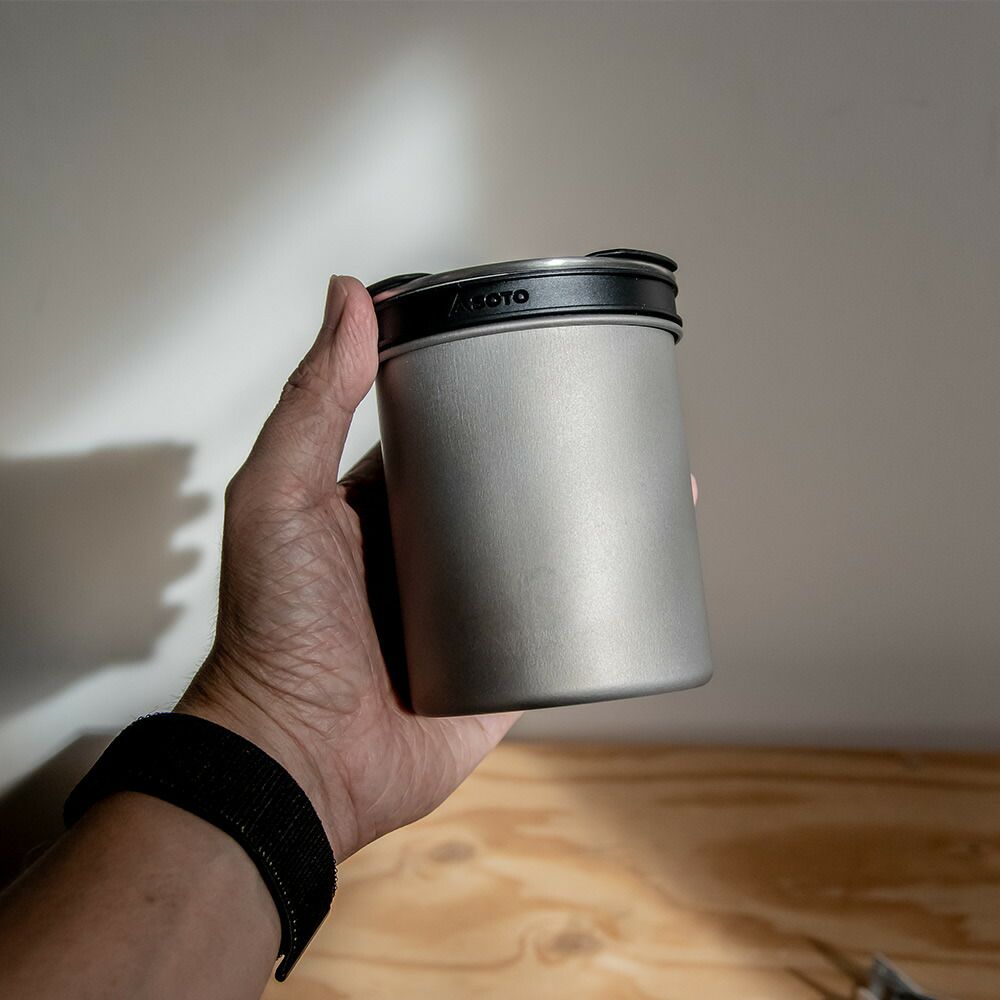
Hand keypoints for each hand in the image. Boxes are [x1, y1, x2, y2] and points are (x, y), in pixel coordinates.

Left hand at [177, 275, 697, 861]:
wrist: (298, 762)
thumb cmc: (272, 633)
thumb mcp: (279, 496)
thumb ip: (312, 401)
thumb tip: (347, 296)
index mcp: (380, 511)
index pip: (442, 440)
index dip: (481, 399)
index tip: (528, 360)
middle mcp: (427, 557)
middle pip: (502, 492)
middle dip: (552, 457)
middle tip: (610, 418)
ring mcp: (470, 615)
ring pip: (544, 555)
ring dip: (591, 522)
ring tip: (648, 481)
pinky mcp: (506, 670)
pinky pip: (566, 630)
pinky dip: (604, 601)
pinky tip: (647, 568)